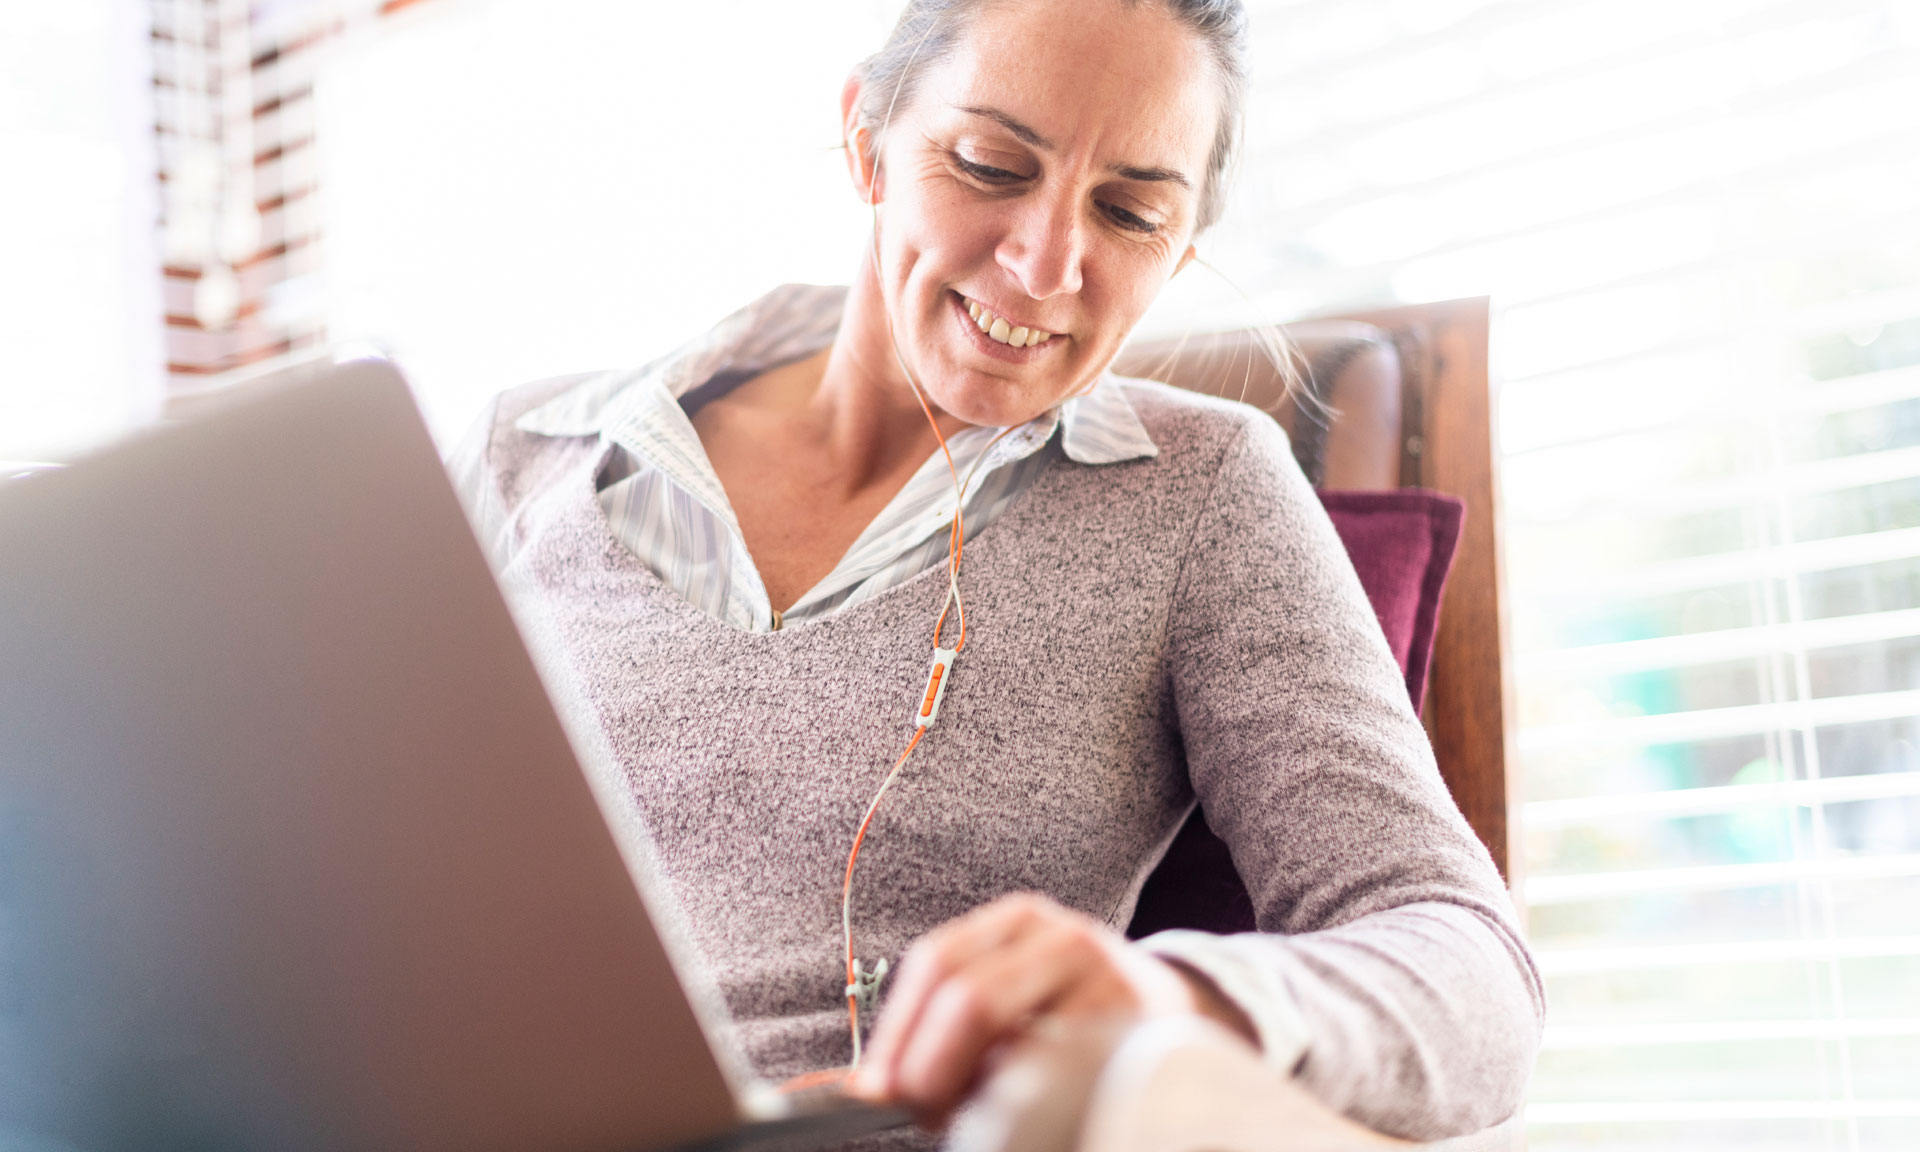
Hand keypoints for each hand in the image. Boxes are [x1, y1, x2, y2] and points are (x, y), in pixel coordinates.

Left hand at [846, 892, 1255, 1127]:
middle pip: (969, 998)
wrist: (1177, 1020)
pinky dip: (1032, 1103)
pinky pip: (1063, 1076)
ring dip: (980, 1095)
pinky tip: (1031, 1110)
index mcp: (1017, 921)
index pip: (936, 962)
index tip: (875, 1090)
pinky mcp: (1139, 1028)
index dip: (897, 1031)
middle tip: (924, 1113)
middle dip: (931, 1069)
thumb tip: (860, 1088)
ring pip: (1016, 1043)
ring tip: (978, 1116)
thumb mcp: (1010, 999)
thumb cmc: (1068, 1020)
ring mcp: (1106, 978)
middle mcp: (1061, 936)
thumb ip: (942, 1030)